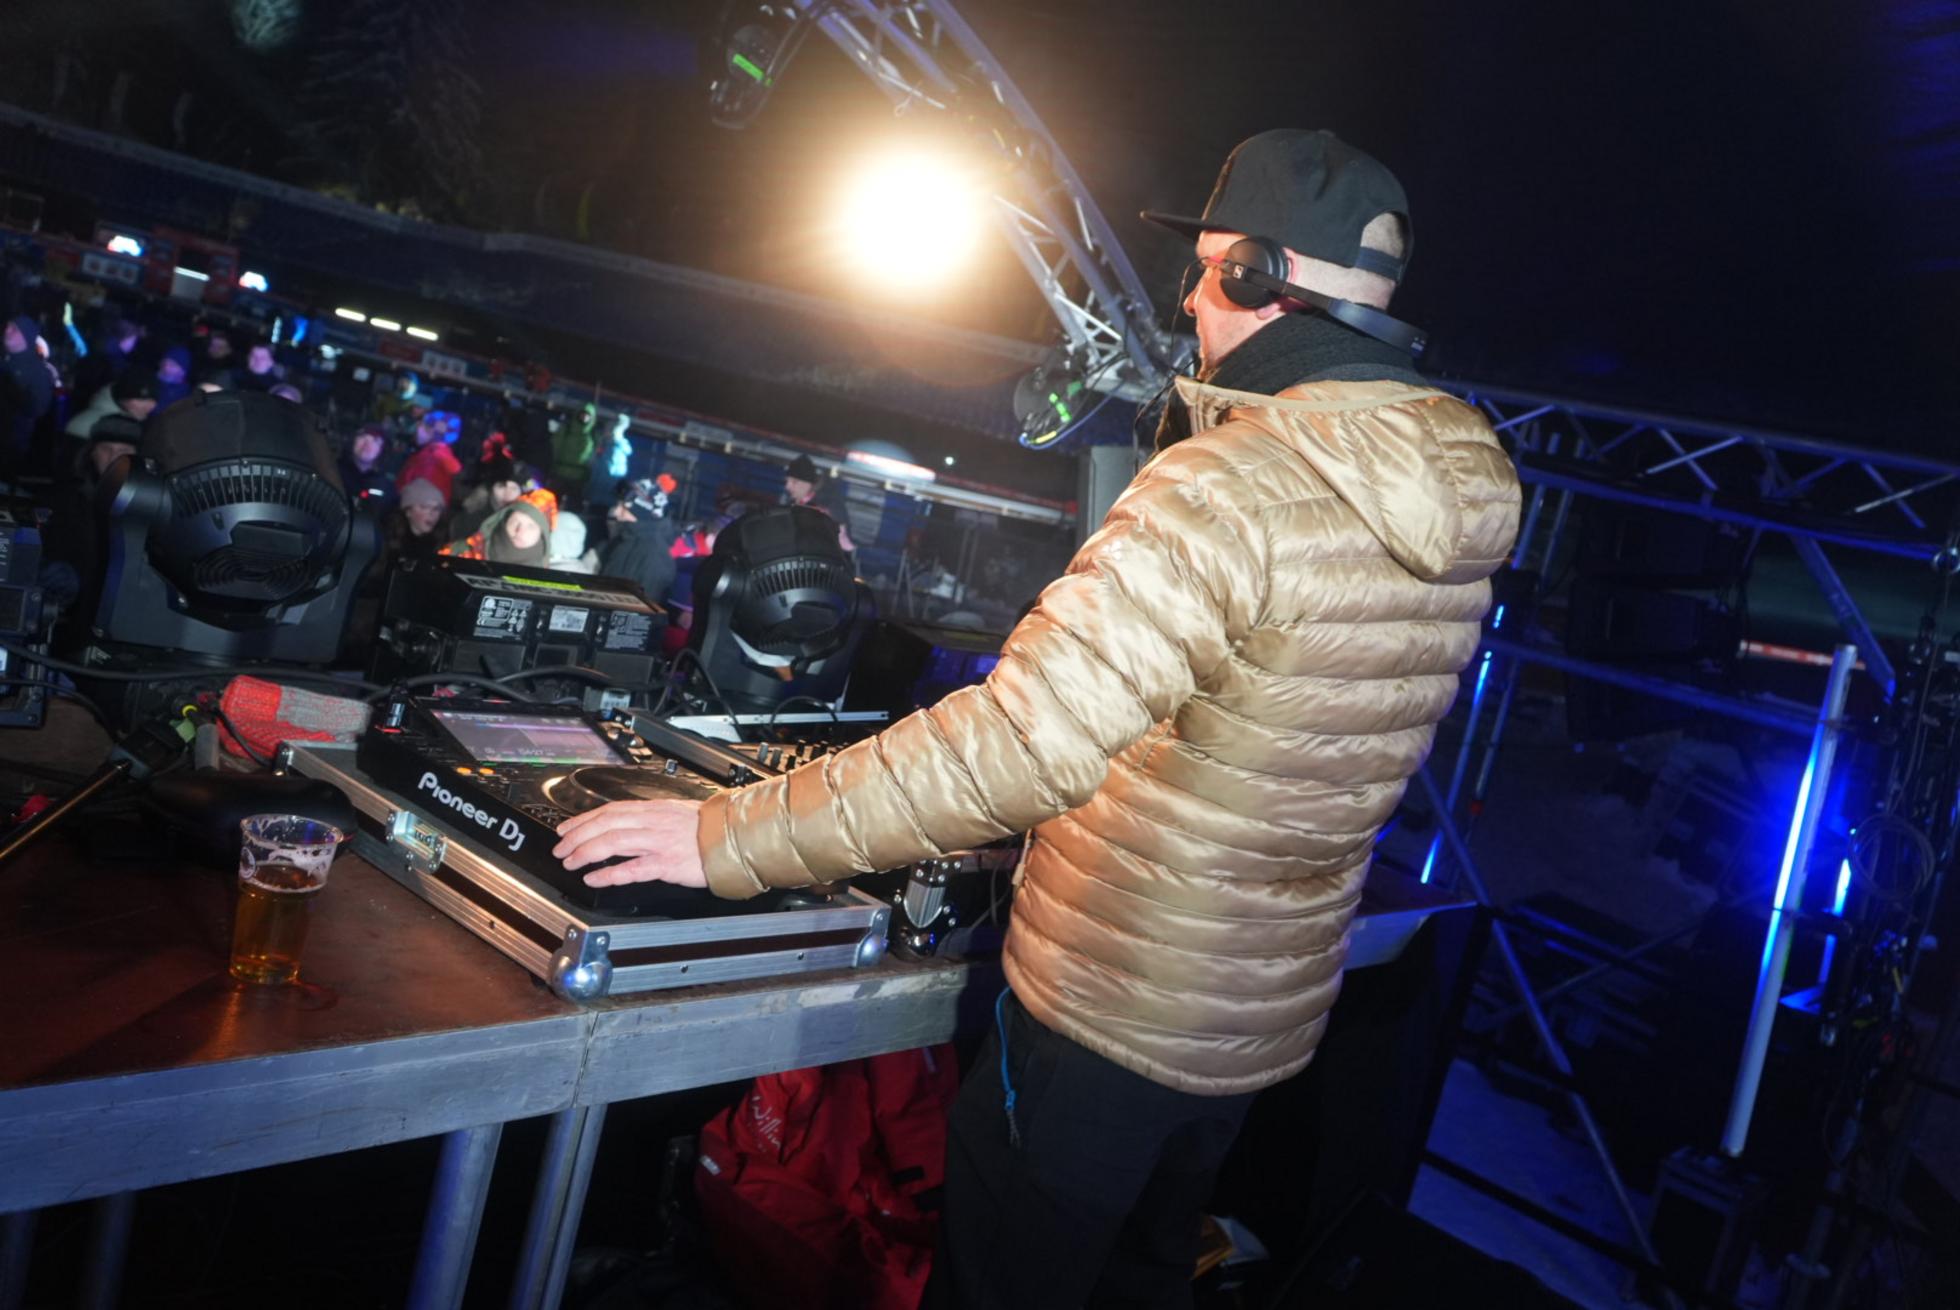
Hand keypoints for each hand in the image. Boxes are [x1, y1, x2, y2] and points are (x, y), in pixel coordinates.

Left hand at [553, 799, 706, 888]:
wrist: (734, 839)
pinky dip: (609, 873)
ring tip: (571, 862)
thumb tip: (628, 821)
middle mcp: (652, 822)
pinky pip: (632, 868)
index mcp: (653, 809)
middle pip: (605, 824)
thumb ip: (651, 817)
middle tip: (560, 849)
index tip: (566, 828)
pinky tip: (595, 878)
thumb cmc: (708, 829)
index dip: (583, 819)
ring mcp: (658, 842)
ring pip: (613, 842)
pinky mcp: (666, 863)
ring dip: (586, 852)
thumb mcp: (676, 813)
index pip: (609, 810)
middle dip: (577, 836)